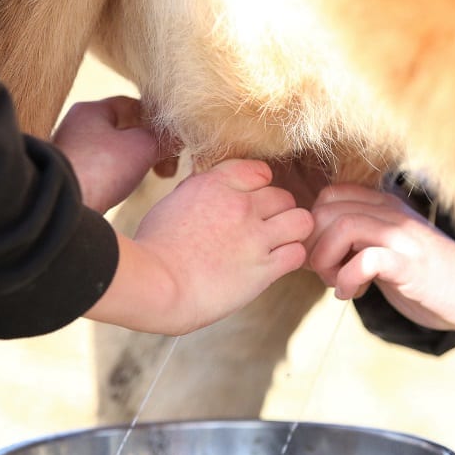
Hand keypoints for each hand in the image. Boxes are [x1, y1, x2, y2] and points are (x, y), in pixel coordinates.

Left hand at [53, 96, 180, 213]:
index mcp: (90, 110)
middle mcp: (76, 127)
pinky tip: (127, 188)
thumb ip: (163, 138)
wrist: (62, 207)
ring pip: (113, 151)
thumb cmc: (100, 170)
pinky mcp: (71, 176)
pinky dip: (119, 176)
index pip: (131, 105)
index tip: (172, 136)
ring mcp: (72, 152)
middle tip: (167, 162)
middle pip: (122, 129)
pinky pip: (103, 170)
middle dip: (148, 144)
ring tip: (152, 175)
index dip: (157, 119)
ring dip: (136, 161)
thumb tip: (179, 137)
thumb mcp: (142, 147)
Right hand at [86, 159, 313, 333]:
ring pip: (301, 221)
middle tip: (263, 230)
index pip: (260, 170)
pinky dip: (291, 258)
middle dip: (276, 213)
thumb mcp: (173, 203)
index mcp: (215, 184)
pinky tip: (275, 266)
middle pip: (283, 197)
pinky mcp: (263, 269)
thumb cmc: (153, 249)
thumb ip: (200, 191)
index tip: (250, 202)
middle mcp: (240, 205)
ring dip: (293, 233)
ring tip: (278, 245)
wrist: (153, 284)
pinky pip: (298, 254)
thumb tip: (212, 185)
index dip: (260, 187)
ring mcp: (255, 237)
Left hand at [308, 184, 454, 336]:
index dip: (314, 228)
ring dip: (327, 260)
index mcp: (385, 207)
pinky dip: (347, 278)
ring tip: (336, 283)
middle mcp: (393, 214)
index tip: (322, 258)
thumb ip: (359, 242)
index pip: (329, 196)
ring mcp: (404, 237)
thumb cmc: (430, 278)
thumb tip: (314, 250)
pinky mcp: (412, 265)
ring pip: (342, 226)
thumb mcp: (389, 252)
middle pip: (327, 208)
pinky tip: (351, 293)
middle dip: (313, 245)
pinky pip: (367, 258)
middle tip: (325, 273)